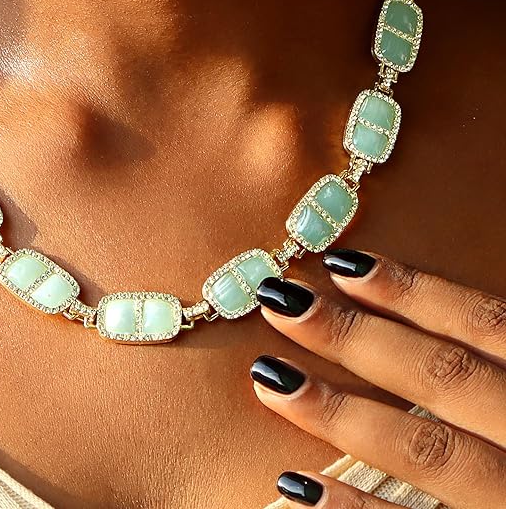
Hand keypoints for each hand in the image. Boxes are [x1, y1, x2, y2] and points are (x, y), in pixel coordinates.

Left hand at [250, 248, 505, 507]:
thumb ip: (498, 360)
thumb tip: (451, 327)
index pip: (486, 324)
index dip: (412, 291)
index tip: (340, 265)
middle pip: (442, 377)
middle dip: (355, 337)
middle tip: (281, 303)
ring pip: (426, 451)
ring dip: (340, 413)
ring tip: (270, 378)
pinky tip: (295, 486)